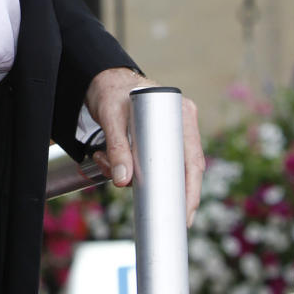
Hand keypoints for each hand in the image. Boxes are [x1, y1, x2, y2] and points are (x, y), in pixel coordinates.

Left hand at [84, 67, 204, 224]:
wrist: (100, 79)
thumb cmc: (110, 90)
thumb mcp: (111, 116)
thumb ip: (116, 146)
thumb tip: (123, 181)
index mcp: (180, 113)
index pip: (193, 160)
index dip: (191, 190)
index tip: (186, 214)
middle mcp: (179, 124)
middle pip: (179, 169)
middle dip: (158, 188)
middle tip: (149, 206)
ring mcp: (167, 134)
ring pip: (159, 169)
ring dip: (134, 177)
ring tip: (106, 164)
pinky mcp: (153, 141)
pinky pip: (148, 164)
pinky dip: (129, 170)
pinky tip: (108, 163)